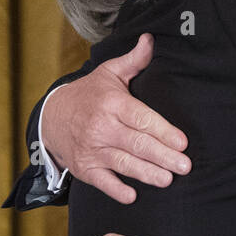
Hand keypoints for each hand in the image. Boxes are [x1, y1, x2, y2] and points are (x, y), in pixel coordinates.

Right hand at [43, 33, 189, 203]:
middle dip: (162, 156)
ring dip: (146, 173)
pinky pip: (101, 181)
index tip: (182, 142)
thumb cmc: (90, 94)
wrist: (50, 116)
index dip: (163, 131)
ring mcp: (92, 149)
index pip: (141, 118)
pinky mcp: (84, 167)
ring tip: (167, 179)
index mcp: (111, 103)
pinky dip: (116, 189)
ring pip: (123, 163)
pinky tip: (132, 196)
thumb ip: (134, 60)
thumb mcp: (109, 73)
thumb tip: (151, 40)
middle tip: (184, 166)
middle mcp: (101, 127)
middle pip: (137, 143)